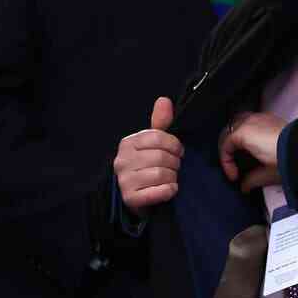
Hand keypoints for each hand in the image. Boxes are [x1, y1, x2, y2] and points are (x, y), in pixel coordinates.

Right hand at [113, 97, 183, 215]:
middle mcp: (121, 160)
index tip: (176, 152)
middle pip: (162, 156)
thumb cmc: (146, 167)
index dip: (174, 145)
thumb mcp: (152, 144)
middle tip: (173, 167)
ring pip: (162, 174)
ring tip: (169, 178)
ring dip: (172, 177)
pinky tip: (169, 190)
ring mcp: (124, 180)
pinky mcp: (130, 198)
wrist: (136, 197)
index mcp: (127, 143)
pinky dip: (169, 190)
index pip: (158, 137)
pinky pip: (160, 191)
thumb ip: (160, 123)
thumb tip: (164, 100)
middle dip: (175, 163)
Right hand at [219, 110, 284, 191]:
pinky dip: (246, 129)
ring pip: (237, 122)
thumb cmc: (285, 158)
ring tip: (240, 149)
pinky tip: (252, 140)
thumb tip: (244, 186)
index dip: (226, 164)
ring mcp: (259, 117)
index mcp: (242, 133)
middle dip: (227, 148)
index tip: (234, 177)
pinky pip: (250, 120)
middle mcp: (248, 121)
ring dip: (234, 135)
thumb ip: (250, 180)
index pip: (224, 147)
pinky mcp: (270, 118)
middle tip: (233, 163)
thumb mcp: (266, 173)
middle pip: (227, 132)